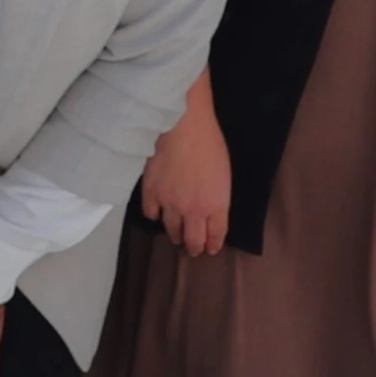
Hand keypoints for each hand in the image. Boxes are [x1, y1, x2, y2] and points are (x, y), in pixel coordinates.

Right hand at [138, 80, 231, 258]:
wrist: (184, 127)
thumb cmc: (210, 143)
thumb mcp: (225, 174)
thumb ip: (218, 196)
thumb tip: (212, 207)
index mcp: (216, 205)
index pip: (215, 235)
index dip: (213, 245)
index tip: (210, 249)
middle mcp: (193, 211)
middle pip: (193, 240)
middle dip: (194, 247)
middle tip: (193, 250)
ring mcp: (170, 204)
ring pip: (172, 230)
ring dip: (175, 235)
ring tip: (175, 236)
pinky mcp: (151, 193)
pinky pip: (151, 213)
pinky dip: (154, 215)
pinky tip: (156, 213)